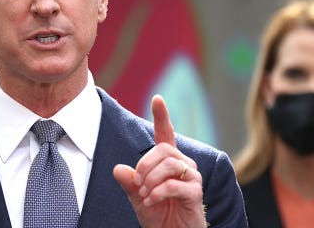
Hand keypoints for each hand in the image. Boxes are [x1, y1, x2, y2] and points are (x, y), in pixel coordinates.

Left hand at [113, 95, 205, 227]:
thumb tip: (118, 169)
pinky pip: (175, 185)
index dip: (162, 116)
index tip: (157, 99)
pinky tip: (150, 202)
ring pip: (170, 164)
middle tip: (136, 184)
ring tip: (143, 195)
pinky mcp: (196, 193)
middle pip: (163, 150)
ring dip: (151, 180)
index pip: (166, 134)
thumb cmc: (158, 214)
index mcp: (168, 161)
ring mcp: (192, 178)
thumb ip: (129, 183)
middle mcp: (183, 164)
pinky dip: (158, 193)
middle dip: (144, 165)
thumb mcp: (137, 197)